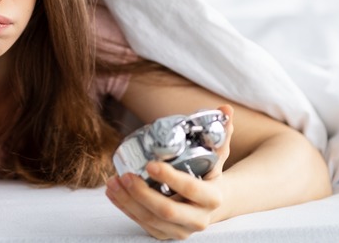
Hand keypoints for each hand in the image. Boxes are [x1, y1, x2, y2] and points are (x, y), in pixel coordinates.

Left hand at [105, 105, 234, 239]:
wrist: (213, 204)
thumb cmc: (211, 175)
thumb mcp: (218, 155)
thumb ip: (221, 132)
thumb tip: (225, 108)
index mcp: (213, 198)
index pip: (191, 189)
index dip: (170, 178)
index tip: (150, 164)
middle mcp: (198, 219)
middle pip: (166, 210)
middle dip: (142, 193)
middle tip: (126, 175)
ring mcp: (181, 230)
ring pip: (150, 219)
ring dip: (128, 201)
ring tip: (113, 181)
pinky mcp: (166, 234)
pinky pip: (142, 224)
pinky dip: (125, 208)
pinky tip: (113, 192)